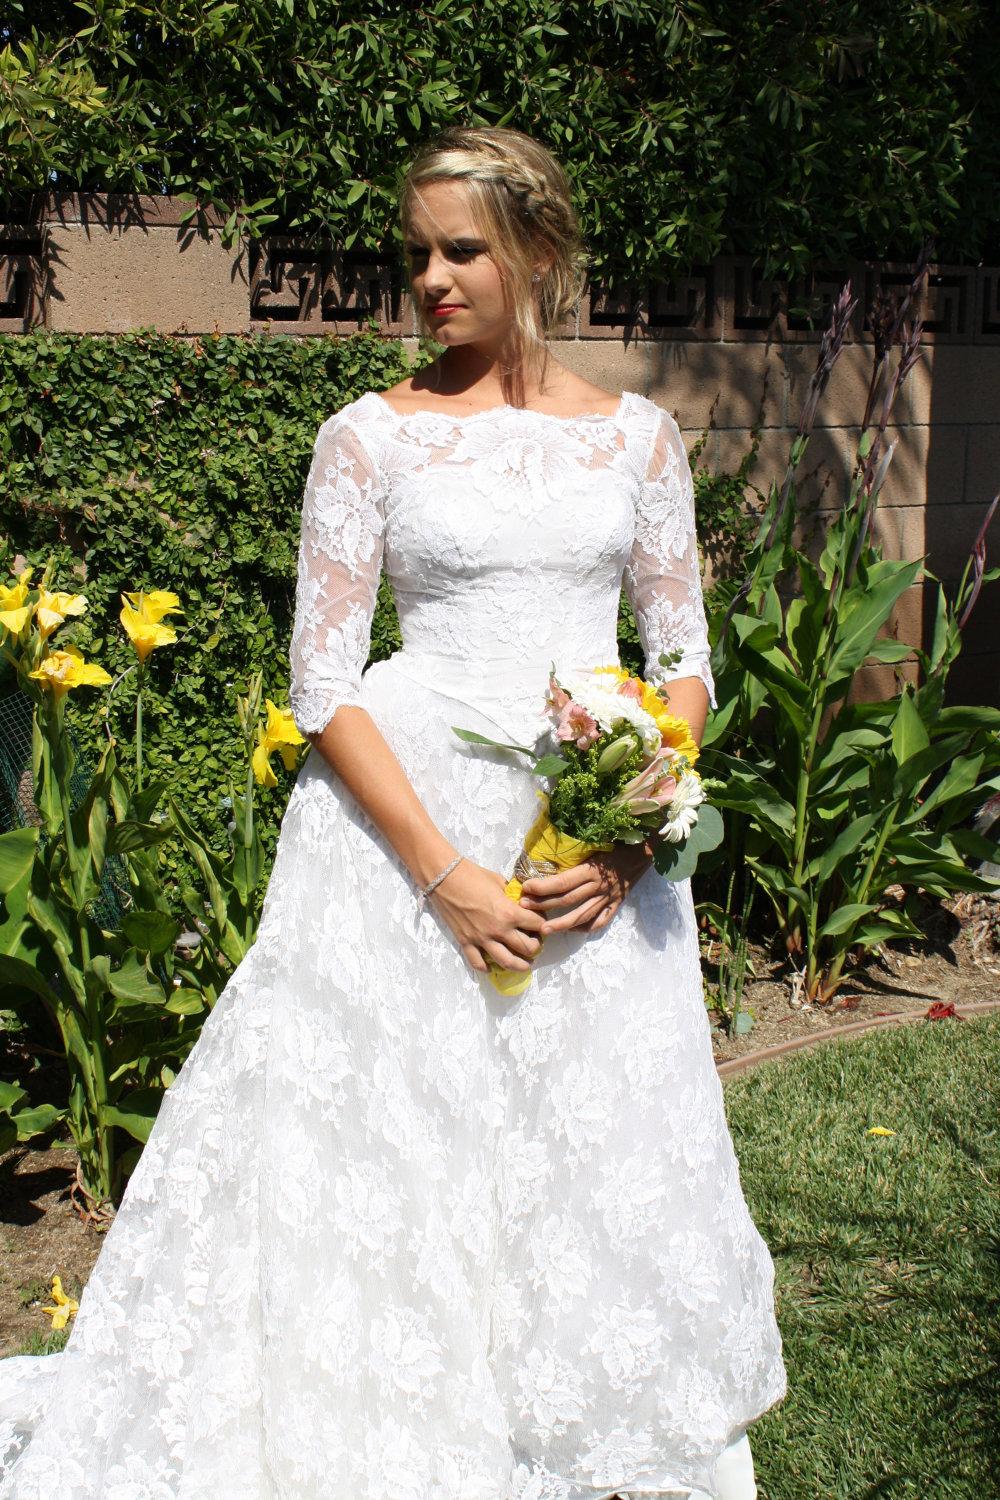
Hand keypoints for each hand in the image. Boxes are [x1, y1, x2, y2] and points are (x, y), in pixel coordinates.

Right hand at [426, 858, 547, 974]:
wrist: (445, 878)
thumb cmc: (473, 875)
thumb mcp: (500, 882)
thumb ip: (512, 896)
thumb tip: (520, 901)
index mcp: (510, 913)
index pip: (537, 924)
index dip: (542, 923)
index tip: (541, 923)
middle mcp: (499, 930)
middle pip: (526, 947)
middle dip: (535, 947)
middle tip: (534, 944)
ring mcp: (482, 939)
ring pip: (507, 962)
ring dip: (520, 966)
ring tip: (524, 965)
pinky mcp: (466, 942)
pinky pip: (478, 963)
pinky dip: (486, 968)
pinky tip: (492, 967)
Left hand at [517, 843, 656, 933]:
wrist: (647, 849)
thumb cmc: (618, 841)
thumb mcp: (597, 842)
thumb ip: (577, 851)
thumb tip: (549, 851)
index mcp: (593, 869)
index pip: (563, 882)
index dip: (543, 887)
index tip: (525, 887)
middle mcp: (599, 886)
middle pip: (568, 900)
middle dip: (544, 905)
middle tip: (525, 908)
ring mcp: (609, 897)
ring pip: (582, 915)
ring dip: (561, 924)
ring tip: (544, 930)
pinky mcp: (617, 904)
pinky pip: (601, 921)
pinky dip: (586, 927)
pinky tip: (573, 930)